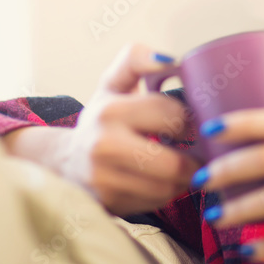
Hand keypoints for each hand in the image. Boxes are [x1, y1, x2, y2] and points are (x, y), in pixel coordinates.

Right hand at [54, 42, 201, 216]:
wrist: (65, 161)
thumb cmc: (102, 118)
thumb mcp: (114, 83)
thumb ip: (137, 60)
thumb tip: (171, 60)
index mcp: (111, 110)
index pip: (173, 116)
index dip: (190, 120)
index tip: (191, 123)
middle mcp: (104, 146)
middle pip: (175, 163)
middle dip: (193, 158)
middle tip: (198, 151)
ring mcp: (104, 180)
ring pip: (168, 187)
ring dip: (184, 178)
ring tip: (182, 165)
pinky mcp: (108, 203)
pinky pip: (156, 202)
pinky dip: (166, 192)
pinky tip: (161, 179)